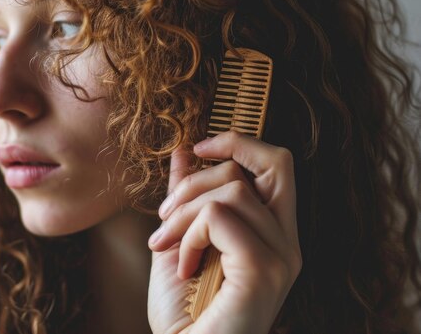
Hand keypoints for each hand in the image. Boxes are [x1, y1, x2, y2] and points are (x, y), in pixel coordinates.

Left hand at [147, 131, 301, 333]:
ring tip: (163, 243)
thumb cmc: (184, 308)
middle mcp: (288, 241)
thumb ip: (188, 196)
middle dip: (207, 170)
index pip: (278, 165)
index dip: (240, 143)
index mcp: (273, 233)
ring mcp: (282, 256)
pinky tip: (181, 265)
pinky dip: (188, 235)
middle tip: (168, 207)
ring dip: (183, 212)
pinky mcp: (263, 268)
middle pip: (269, 163)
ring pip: (232, 191)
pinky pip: (218, 218)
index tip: (199, 147)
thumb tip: (184, 151)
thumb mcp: (181, 238)